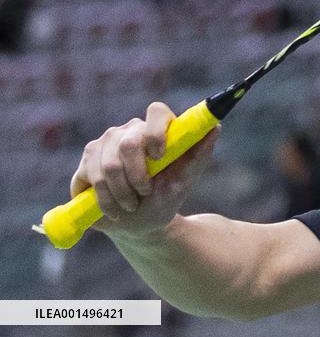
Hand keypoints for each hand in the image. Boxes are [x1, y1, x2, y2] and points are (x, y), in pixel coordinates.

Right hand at [70, 102, 218, 237]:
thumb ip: (199, 155)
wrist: (138, 224)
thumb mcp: (184, 182)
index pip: (157, 112)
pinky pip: (90, 177)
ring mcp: (104, 143)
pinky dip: (105, 200)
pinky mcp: (86, 161)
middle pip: (129, 144)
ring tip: (131, 206)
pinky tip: (113, 210)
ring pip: (108, 165)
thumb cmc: (165, 198)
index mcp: (157, 129)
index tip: (159, 156)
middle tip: (145, 193)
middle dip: (137, 176)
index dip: (156, 132)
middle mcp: (130, 131)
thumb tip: (216, 128)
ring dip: (122, 193)